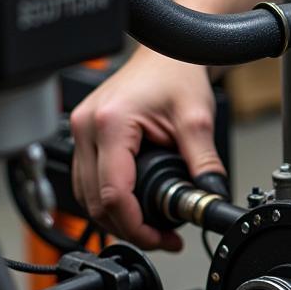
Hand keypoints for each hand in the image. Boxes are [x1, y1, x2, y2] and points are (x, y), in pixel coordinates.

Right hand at [69, 49, 223, 250]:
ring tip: (152, 227)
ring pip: (85, 195)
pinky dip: (108, 199)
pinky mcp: (84, 134)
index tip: (161, 238)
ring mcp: (80, 130)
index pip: (113, 194)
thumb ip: (205, 164)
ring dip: (116, 217)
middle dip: (128, 228)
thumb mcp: (197, 121)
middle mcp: (86, 127)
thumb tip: (210, 198)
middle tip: (163, 238)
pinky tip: (134, 206)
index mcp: (110, 123)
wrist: (167, 52)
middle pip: (94, 202)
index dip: (136, 226)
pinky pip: (87, 180)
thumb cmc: (176, 73)